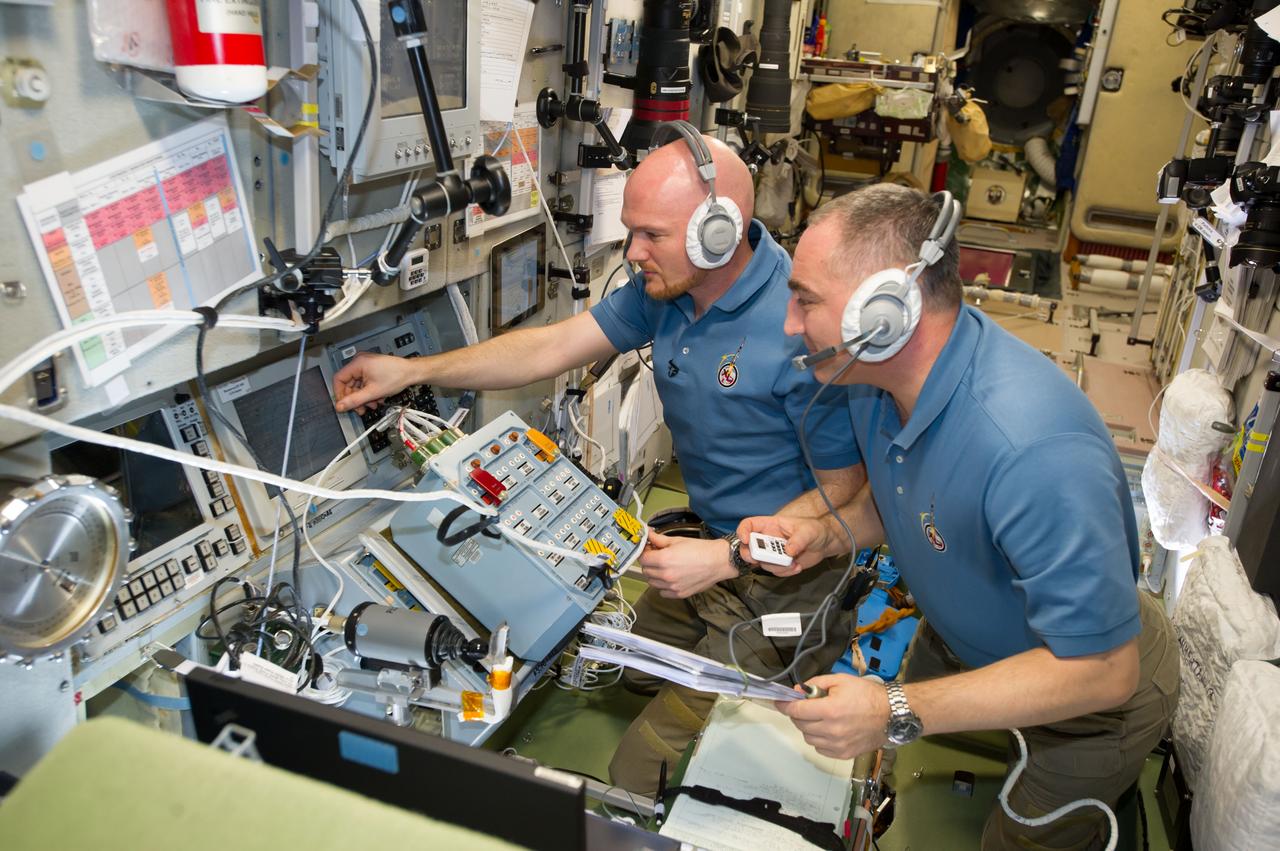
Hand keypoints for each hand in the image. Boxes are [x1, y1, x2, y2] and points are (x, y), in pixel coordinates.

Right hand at [333, 352, 418, 413]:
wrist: (412, 373)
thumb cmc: (397, 376)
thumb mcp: (373, 392)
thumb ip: (355, 400)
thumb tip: (340, 406)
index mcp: (357, 363)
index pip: (339, 379)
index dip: (340, 394)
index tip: (344, 404)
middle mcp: (360, 362)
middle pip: (348, 383)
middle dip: (355, 398)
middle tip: (361, 409)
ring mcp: (366, 365)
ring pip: (357, 385)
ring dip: (363, 397)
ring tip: (373, 404)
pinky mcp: (371, 368)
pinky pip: (364, 382)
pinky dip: (368, 392)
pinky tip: (376, 398)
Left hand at [639, 532, 736, 598]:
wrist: (718, 561)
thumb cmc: (701, 550)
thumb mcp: (677, 540)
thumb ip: (659, 539)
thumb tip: (648, 535)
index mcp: (664, 559)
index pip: (642, 558)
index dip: (644, 553)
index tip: (648, 550)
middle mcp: (666, 575)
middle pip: (646, 571)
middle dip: (649, 563)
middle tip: (658, 557)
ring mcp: (672, 586)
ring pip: (652, 583)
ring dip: (655, 575)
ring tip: (665, 567)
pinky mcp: (679, 594)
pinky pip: (662, 592)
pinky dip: (663, 586)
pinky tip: (671, 578)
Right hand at [735, 515, 831, 575]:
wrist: (824, 545)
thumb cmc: (814, 530)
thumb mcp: (808, 531)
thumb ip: (798, 539)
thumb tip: (788, 550)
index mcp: (770, 525)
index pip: (749, 525)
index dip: (742, 531)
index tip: (745, 540)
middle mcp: (768, 539)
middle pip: (749, 547)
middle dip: (754, 555)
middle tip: (763, 559)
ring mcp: (772, 553)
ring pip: (762, 563)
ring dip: (776, 566)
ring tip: (793, 563)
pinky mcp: (779, 564)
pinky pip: (775, 572)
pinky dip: (785, 572)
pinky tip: (797, 566)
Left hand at [775, 674, 890, 759]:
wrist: (892, 715)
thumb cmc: (868, 695)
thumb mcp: (841, 680)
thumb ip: (816, 684)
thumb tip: (799, 692)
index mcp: (831, 710)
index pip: (797, 711)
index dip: (785, 705)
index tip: (779, 702)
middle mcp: (832, 730)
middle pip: (800, 724)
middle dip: (798, 714)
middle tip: (805, 706)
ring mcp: (838, 745)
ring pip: (808, 738)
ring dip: (808, 727)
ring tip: (820, 717)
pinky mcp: (844, 754)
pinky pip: (820, 749)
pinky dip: (819, 739)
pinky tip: (828, 729)